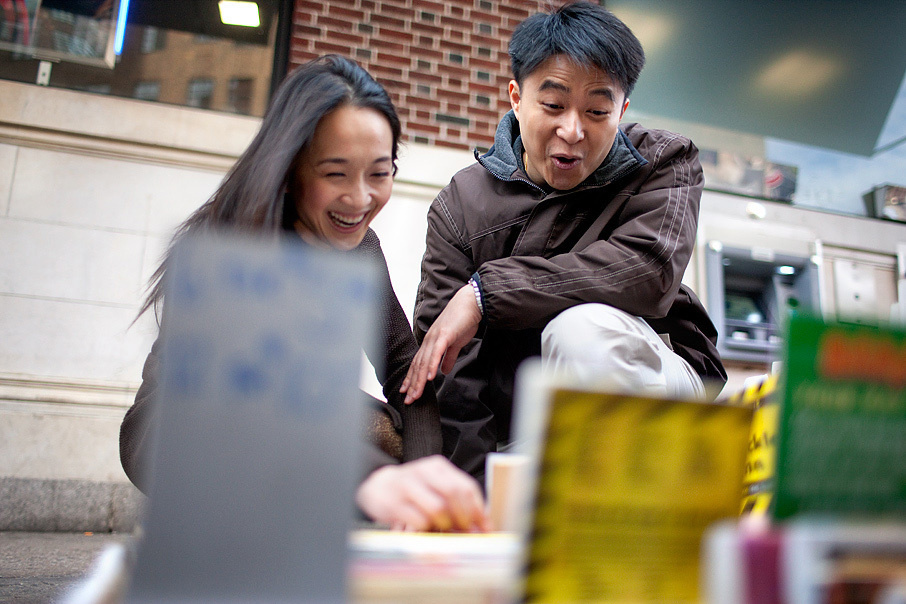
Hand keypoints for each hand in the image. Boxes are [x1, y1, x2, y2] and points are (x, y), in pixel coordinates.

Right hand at [355, 455, 489, 531]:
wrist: (379, 487)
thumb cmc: (413, 490)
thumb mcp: (434, 486)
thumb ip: (456, 499)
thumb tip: (481, 523)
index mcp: (437, 467)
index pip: (465, 485)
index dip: (478, 509)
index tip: (485, 527)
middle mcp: (422, 471)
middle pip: (453, 493)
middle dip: (464, 516)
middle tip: (466, 530)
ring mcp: (407, 486)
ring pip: (437, 507)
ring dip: (445, 523)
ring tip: (445, 529)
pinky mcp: (393, 503)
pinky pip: (419, 520)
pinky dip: (427, 528)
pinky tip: (425, 528)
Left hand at [400, 284, 480, 403]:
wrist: (471, 303)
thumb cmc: (463, 321)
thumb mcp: (455, 343)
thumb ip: (449, 357)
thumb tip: (444, 370)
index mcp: (430, 343)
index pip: (418, 364)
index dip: (412, 379)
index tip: (407, 392)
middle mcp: (429, 341)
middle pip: (418, 366)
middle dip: (412, 384)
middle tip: (409, 400)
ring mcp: (435, 337)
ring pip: (425, 362)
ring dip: (420, 380)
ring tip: (416, 394)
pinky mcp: (445, 335)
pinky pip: (437, 353)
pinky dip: (432, 365)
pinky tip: (431, 377)